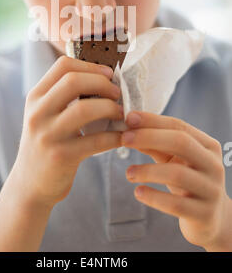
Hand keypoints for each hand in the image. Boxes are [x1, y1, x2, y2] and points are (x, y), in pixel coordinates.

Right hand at [13, 56, 123, 210]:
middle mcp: (37, 112)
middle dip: (102, 83)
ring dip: (110, 108)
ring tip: (121, 113)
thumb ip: (64, 96)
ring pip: (84, 109)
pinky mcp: (61, 156)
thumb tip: (103, 77)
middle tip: (117, 93)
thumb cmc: (47, 144)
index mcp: (35, 97)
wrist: (29, 185)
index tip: (108, 73)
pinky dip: (115, 136)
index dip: (90, 65)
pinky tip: (123, 136)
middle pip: (73, 81)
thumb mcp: (45, 115)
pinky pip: (96, 140)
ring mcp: (47, 135)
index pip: (63, 65)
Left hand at [121, 110, 231, 250]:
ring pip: (177, 173)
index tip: (129, 118)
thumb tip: (129, 129)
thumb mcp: (173, 160)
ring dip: (147, 170)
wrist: (211, 219)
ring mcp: (211, 190)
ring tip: (128, 173)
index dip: (152, 121)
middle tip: (124, 139)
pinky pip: (175, 204)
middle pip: (181, 142)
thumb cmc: (187, 182)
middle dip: (149, 137)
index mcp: (207, 146)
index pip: (179, 126)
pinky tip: (138, 192)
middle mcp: (213, 165)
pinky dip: (153, 197)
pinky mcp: (203, 214)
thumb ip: (155, 145)